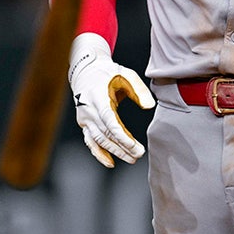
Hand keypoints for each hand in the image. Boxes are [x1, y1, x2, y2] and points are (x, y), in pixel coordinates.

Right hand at [68, 33, 154, 167]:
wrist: (86, 71)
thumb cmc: (108, 73)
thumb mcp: (126, 74)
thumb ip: (139, 89)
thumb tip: (150, 106)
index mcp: (98, 97)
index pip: (110, 122)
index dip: (122, 136)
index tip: (134, 146)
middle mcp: (88, 110)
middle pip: (105, 134)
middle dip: (122, 147)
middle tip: (138, 155)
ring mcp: (84, 118)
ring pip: (99, 140)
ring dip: (114, 152)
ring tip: (131, 159)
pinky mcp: (84, 123)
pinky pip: (90, 142)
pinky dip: (99, 154)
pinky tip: (110, 162)